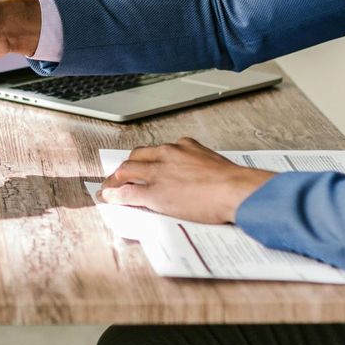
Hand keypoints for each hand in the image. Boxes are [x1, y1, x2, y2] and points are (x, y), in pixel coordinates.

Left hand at [97, 137, 273, 223]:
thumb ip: (200, 164)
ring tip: (109, 187)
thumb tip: (199, 175)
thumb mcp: (215, 163)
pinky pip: (128, 192)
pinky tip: (109, 198)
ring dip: (115, 179)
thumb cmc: (233, 182)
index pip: (157, 150)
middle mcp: (168, 154)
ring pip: (127, 171)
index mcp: (184, 146)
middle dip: (126, 167)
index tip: (142, 165)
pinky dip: (114, 195)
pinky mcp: (155, 193)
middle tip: (119, 176)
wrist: (236, 190)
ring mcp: (159, 173)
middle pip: (137, 157)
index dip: (145, 159)